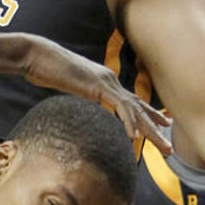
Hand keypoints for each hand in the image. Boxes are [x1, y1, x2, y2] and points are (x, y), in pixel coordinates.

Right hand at [22, 40, 172, 153]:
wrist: (36, 56)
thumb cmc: (45, 69)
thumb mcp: (65, 87)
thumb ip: (77, 95)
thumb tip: (78, 106)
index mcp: (104, 81)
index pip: (132, 101)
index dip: (148, 115)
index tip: (162, 127)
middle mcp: (110, 81)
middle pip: (139, 108)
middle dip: (156, 129)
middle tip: (168, 149)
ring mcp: (106, 82)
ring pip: (135, 110)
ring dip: (150, 131)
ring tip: (162, 147)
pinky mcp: (97, 86)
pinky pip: (119, 107)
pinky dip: (128, 122)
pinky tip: (134, 137)